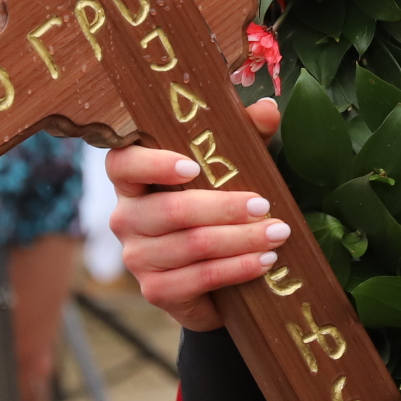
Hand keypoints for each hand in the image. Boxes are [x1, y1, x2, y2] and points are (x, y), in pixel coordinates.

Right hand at [107, 98, 284, 330]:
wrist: (215, 278)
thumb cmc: (217, 208)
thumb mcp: (231, 167)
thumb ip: (245, 135)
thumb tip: (267, 109)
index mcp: (132, 180)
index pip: (123, 164)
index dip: (153, 165)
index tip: (193, 166)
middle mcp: (125, 217)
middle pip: (171, 211)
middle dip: (225, 208)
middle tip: (265, 206)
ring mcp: (137, 257)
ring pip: (192, 245)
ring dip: (241, 240)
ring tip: (278, 234)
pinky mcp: (155, 291)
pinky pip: (199, 278)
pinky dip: (237, 269)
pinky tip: (265, 261)